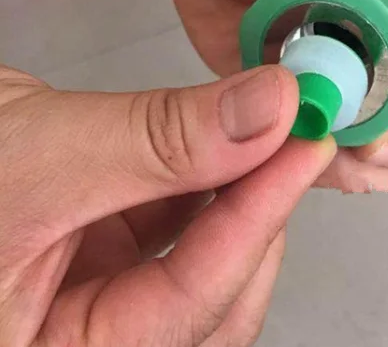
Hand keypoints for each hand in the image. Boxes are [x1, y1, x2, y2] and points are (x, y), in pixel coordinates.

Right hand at [0, 64, 333, 345]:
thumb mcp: (34, 157)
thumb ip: (158, 141)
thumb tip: (267, 108)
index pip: (194, 305)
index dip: (259, 216)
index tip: (306, 141)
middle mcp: (80, 342)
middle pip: (210, 302)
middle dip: (256, 216)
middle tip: (293, 138)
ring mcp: (85, 304)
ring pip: (196, 264)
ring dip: (234, 197)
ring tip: (262, 133)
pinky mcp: (90, 257)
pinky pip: (167, 230)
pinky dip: (200, 183)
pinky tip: (218, 140)